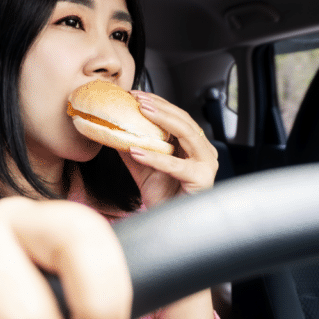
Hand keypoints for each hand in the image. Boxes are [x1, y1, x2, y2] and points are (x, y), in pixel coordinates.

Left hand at [120, 90, 218, 206]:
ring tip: (140, 112)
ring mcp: (206, 164)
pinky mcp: (202, 179)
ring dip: (162, 121)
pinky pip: (176, 165)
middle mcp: (204, 151)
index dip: (158, 103)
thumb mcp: (142, 166)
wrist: (171, 224)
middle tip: (137, 98)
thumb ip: (132, 146)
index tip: (136, 94)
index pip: (177, 116)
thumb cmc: (163, 196)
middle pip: (184, 120)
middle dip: (159, 106)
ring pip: (187, 135)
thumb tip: (111, 130)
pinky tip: (136, 151)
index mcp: (193, 145)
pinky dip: (155, 157)